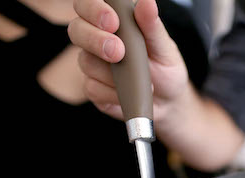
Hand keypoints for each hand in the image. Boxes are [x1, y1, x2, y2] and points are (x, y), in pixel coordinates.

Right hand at [68, 0, 188, 121]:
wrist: (168, 101)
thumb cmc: (164, 68)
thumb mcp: (164, 47)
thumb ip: (152, 26)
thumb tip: (147, 2)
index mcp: (114, 20)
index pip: (90, 4)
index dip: (94, 8)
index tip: (113, 21)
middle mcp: (97, 38)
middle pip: (76, 29)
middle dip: (94, 39)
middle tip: (118, 52)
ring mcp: (93, 64)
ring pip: (85, 61)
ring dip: (110, 72)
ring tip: (136, 78)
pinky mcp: (93, 88)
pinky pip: (93, 88)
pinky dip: (112, 92)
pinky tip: (127, 93)